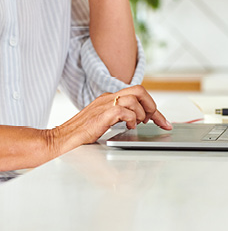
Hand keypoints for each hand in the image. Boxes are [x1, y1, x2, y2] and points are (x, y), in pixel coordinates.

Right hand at [50, 86, 171, 153]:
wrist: (59, 140)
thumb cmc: (80, 134)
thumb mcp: (105, 123)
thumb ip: (120, 119)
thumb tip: (138, 124)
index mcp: (109, 99)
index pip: (137, 95)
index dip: (154, 108)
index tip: (164, 122)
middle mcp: (108, 98)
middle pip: (139, 90)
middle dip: (152, 106)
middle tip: (154, 121)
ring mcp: (104, 105)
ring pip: (133, 97)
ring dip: (141, 113)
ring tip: (138, 125)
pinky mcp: (101, 116)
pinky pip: (123, 110)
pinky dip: (131, 119)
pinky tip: (129, 128)